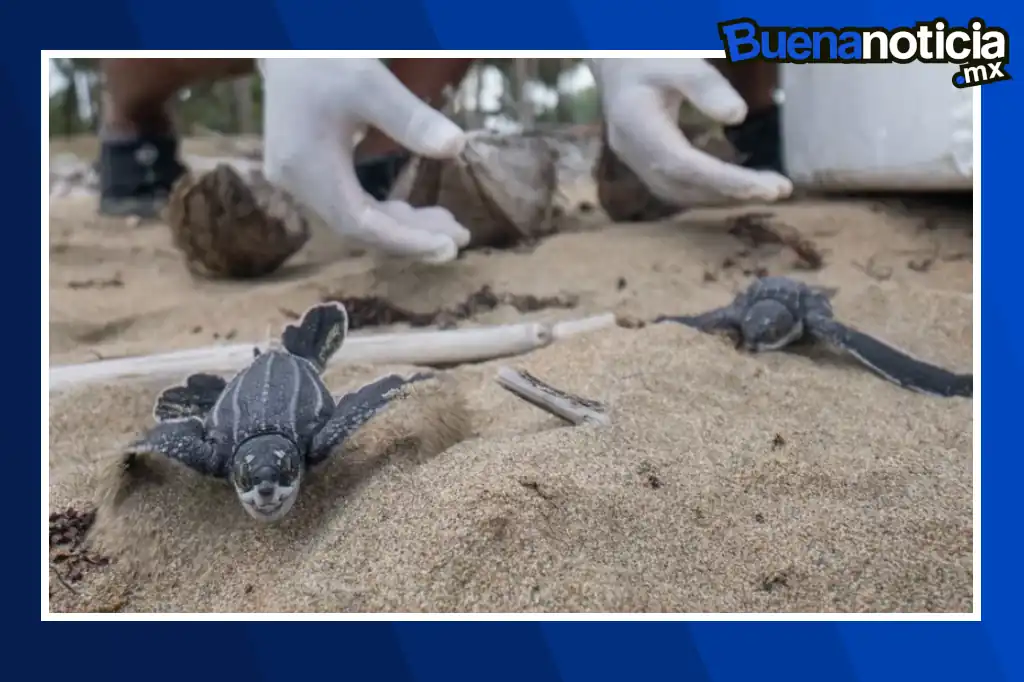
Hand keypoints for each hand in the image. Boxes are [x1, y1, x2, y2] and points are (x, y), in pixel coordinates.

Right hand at [259, 58, 470, 262]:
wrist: (284, 42)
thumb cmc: (324, 57)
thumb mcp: (370, 83)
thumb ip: (412, 119)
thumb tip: (458, 147)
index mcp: (305, 168)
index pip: (359, 225)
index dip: (406, 241)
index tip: (448, 247)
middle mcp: (296, 183)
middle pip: (359, 228)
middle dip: (411, 236)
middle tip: (460, 238)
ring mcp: (297, 180)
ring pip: (356, 219)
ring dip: (401, 226)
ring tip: (448, 225)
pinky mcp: (305, 173)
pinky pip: (349, 205)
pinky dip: (384, 211)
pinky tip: (416, 212)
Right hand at [590, 58, 792, 206]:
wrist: (616, 63)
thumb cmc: (648, 56)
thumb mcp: (677, 61)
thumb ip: (706, 86)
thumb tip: (738, 116)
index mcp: (634, 125)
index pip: (682, 165)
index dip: (723, 180)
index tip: (765, 187)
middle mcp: (631, 152)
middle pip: (683, 186)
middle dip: (732, 192)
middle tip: (780, 189)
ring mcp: (635, 162)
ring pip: (681, 193)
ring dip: (724, 196)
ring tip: (767, 189)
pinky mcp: (645, 165)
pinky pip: (679, 187)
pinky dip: (711, 190)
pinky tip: (740, 186)